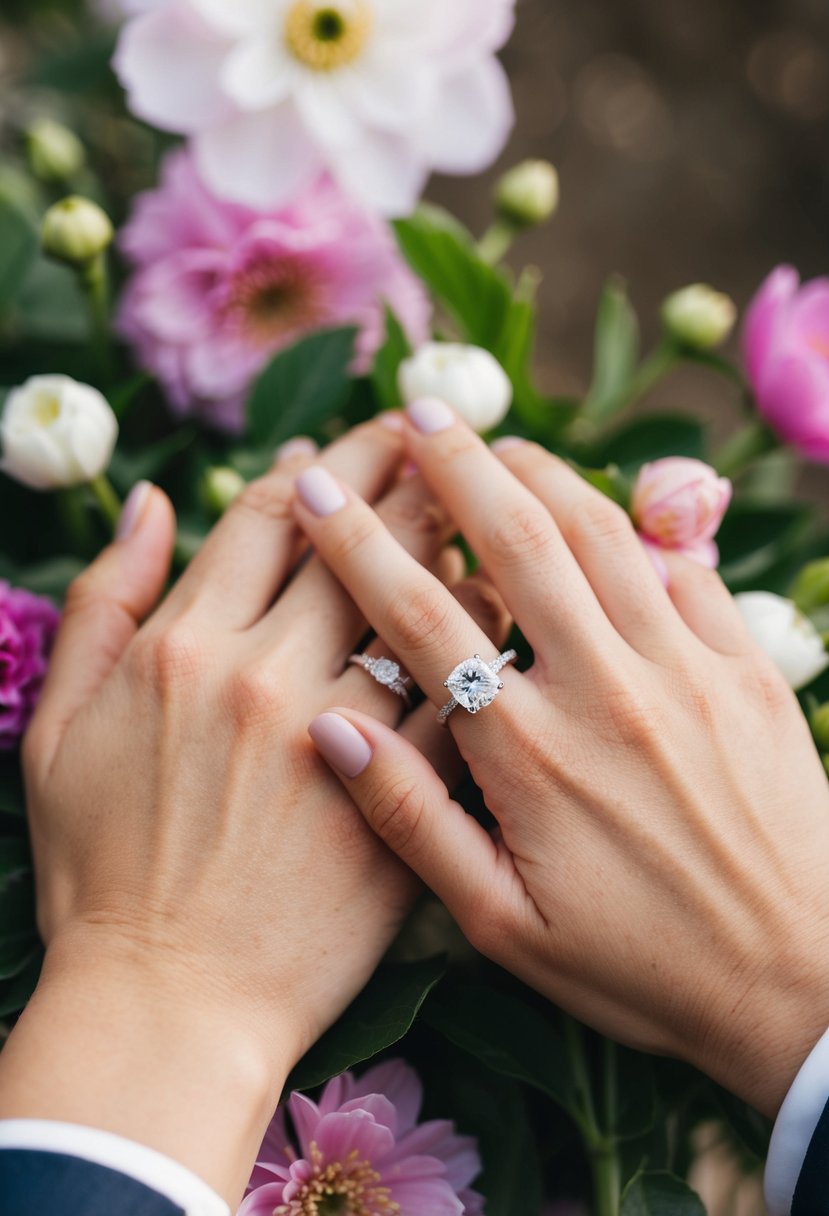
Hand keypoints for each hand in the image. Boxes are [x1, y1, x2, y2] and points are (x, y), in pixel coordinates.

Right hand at [0, 418, 508, 1204]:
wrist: (173, 1005)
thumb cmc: (104, 875)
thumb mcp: (56, 735)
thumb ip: (102, 605)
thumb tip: (155, 505)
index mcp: (186, 647)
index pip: (269, 518)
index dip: (316, 471)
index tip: (345, 449)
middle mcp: (270, 671)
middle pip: (361, 537)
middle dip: (405, 466)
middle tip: (441, 427)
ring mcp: (350, 732)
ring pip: (431, 599)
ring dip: (466, 530)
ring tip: (499, 484)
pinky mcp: (412, 799)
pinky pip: (472, 693)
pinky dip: (498, 637)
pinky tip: (523, 602)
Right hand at [294, 399, 828, 1118]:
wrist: (801, 981)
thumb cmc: (643, 967)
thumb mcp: (504, 927)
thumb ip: (414, 823)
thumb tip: (332, 731)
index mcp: (529, 752)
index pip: (422, 616)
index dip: (360, 542)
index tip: (319, 489)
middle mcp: (605, 689)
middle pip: (518, 541)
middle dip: (459, 466)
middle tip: (416, 414)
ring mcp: (684, 671)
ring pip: (604, 536)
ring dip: (546, 474)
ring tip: (501, 441)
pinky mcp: (746, 671)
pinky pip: (686, 572)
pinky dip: (642, 530)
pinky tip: (613, 513)